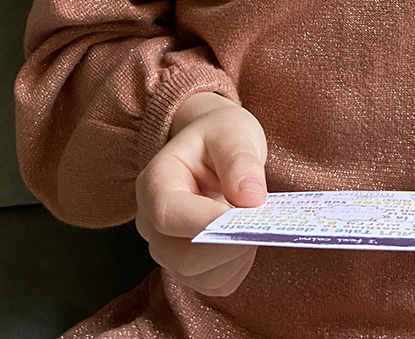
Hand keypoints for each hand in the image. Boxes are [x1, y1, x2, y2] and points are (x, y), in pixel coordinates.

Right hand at [135, 92, 267, 296]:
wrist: (213, 148)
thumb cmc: (219, 137)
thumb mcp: (232, 133)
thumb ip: (240, 162)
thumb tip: (251, 200)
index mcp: (155, 182)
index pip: (168, 215)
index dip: (206, 221)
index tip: (246, 212)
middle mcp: (152, 223)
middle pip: (181, 256)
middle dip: (228, 244)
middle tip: (262, 218)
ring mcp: (167, 250)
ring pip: (200, 275)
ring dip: (237, 254)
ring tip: (254, 220)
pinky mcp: (188, 268)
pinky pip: (216, 282)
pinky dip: (239, 264)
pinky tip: (246, 236)